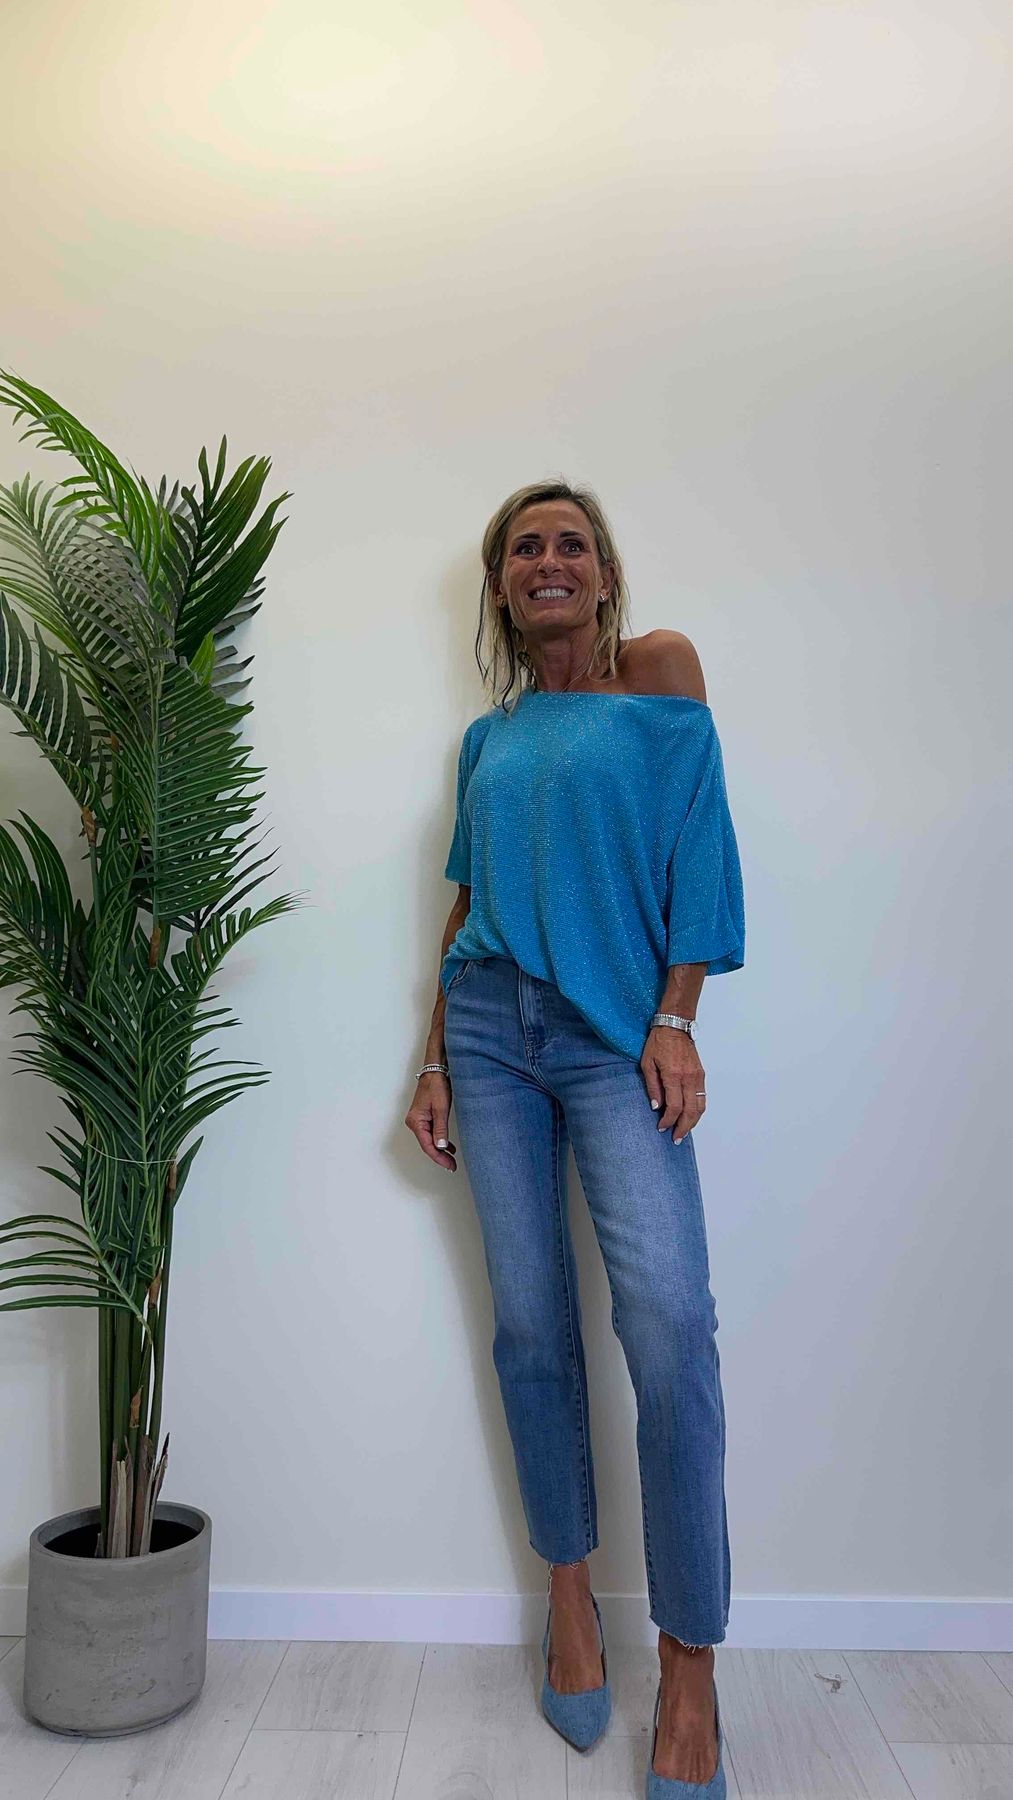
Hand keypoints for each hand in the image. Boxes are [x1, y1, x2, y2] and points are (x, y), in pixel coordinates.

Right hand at [405, 1072, 457, 1169]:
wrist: (435, 1071)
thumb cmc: (436, 1085)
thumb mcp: (441, 1108)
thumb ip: (441, 1129)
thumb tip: (440, 1147)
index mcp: (416, 1121)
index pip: (428, 1146)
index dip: (439, 1158)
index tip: (449, 1165)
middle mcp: (414, 1122)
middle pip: (427, 1145)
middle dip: (440, 1156)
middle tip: (452, 1166)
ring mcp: (419, 1120)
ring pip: (430, 1140)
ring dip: (440, 1150)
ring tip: (451, 1159)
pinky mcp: (424, 1117)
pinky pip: (431, 1133)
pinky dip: (440, 1141)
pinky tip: (449, 1147)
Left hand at [640, 1027, 705, 1142]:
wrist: (676, 1026)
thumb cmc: (658, 1043)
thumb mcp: (647, 1063)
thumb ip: (652, 1086)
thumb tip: (656, 1106)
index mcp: (673, 1076)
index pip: (674, 1107)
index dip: (668, 1121)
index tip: (661, 1127)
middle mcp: (688, 1078)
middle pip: (690, 1111)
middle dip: (683, 1128)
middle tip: (676, 1138)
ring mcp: (697, 1077)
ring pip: (700, 1106)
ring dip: (693, 1122)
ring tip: (684, 1131)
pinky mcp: (701, 1075)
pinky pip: (703, 1097)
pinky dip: (698, 1110)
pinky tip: (690, 1116)